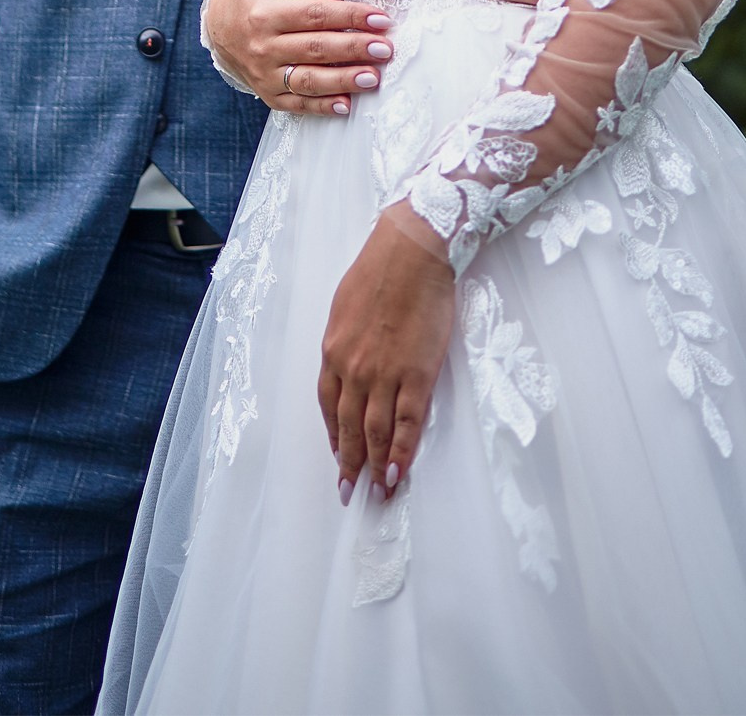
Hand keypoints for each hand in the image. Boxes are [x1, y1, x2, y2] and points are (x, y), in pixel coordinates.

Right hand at [203, 0, 394, 114]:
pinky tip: (348, 104)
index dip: (349, 16)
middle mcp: (264, 47)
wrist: (219, 28)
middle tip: (384, 48)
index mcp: (265, 14)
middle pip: (315, 48)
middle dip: (354, 49)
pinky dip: (324, 107)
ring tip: (374, 77)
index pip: (314, 14)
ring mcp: (265, 75)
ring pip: (309, 80)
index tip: (380, 19)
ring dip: (344, 80)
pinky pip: (299, 104)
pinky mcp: (269, 96)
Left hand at [318, 211, 453, 501]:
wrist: (412, 252)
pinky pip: (408, 424)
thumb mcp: (345, 306)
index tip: (339, 456)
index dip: (333, 435)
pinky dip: (402, 453)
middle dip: (349, 464)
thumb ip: (344, 340)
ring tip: (376, 493)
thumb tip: (347, 363)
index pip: (327, 405)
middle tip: (349, 492)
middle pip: (348, 427)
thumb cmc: (379, 270)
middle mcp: (353, 369)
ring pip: (376, 433)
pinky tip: (398, 473)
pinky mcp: (417, 376)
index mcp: (333, 351)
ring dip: (375, 467)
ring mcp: (385, 375)